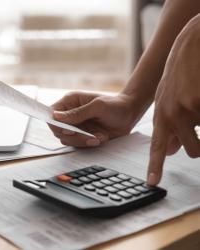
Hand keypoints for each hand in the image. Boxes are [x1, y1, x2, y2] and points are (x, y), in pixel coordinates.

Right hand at [50, 91, 141, 146]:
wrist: (129, 115)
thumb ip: (77, 113)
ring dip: (82, 141)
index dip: (56, 124)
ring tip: (97, 137)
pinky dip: (88, 144)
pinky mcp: (82, 135)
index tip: (68, 131)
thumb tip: (56, 116)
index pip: (52, 114)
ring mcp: (76, 126)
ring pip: (67, 140)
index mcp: (70, 102)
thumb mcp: (97, 106)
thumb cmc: (114, 105)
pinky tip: (100, 138)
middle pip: (58, 130)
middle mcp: (70, 115)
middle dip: (73, 136)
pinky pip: (78, 144)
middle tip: (87, 136)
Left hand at [147, 17, 199, 185]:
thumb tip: (170, 151)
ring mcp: (188, 107)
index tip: (151, 183)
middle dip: (199, 142)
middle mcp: (171, 114)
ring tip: (197, 99)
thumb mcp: (168, 100)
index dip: (155, 166)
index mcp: (162, 116)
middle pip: (193, 151)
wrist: (191, 44)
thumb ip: (168, 126)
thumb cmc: (181, 76)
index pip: (157, 146)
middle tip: (196, 116)